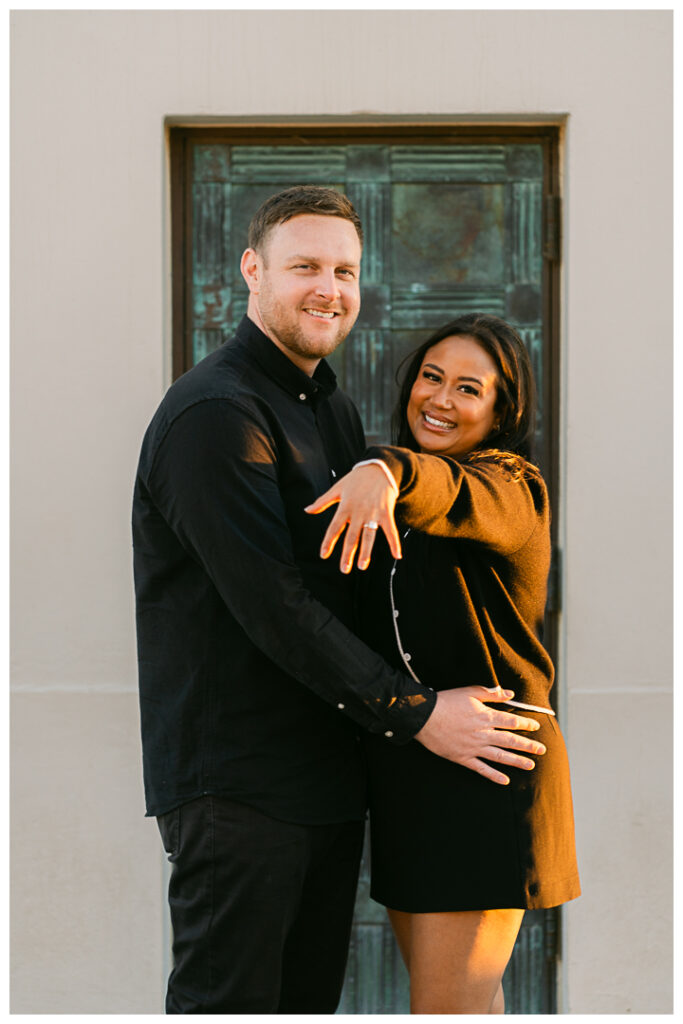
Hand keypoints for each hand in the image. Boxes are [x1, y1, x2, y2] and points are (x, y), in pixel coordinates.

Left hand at [305, 464, 401, 572]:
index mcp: (345, 507)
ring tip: (362, 566)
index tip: (324, 555)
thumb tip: (307, 510)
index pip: (334, 527)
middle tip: (344, 569)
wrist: (379, 467)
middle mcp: (358, 512)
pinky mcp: (387, 512)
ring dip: (366, 552)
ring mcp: (373, 513)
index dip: (329, 541)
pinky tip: (397, 555)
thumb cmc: (356, 479)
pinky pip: (391, 530)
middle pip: (352, 536)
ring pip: (369, 536)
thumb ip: (322, 502)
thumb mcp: (338, 488)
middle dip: (348, 553)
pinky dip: (395, 543)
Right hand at [415, 686, 545, 784]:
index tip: (536, 726)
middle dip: (528, 745)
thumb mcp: (469, 692)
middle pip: (510, 740)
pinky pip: (481, 769)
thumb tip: (509, 692)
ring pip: (500, 756)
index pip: (511, 721)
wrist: (424, 716)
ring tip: (530, 765)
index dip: (526, 723)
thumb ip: (490, 693)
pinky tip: (505, 781)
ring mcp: (473, 748)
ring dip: (516, 761)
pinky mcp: (463, 757)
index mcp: (485, 716)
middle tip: (542, 750)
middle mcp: (482, 734)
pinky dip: (493, 775)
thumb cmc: (447, 701)